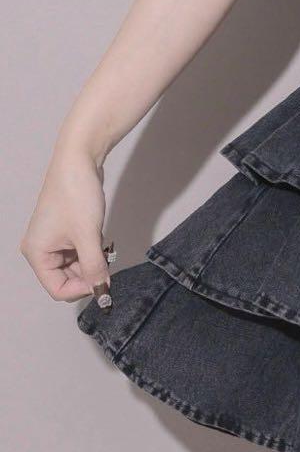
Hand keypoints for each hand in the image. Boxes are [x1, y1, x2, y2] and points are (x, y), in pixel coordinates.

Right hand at [20, 147, 110, 302]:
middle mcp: (42, 249)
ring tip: (106, 249)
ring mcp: (54, 240)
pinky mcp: (67, 231)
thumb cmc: (76, 194)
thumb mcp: (88, 235)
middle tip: (109, 264)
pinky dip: (93, 252)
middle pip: (67, 279)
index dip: (82, 289)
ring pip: (76, 266)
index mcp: (37, 253)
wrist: (79, 162)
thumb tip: (101, 290)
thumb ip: (95, 266)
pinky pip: (80, 252)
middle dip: (90, 275)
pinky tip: (103, 241)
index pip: (58, 289)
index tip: (103, 282)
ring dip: (94, 263)